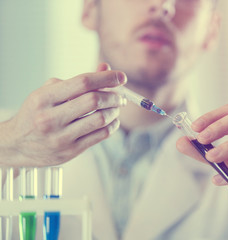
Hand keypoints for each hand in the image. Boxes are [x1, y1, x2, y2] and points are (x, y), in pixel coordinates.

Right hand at [0, 63, 125, 166]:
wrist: (15, 145)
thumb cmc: (36, 113)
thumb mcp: (50, 92)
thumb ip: (78, 81)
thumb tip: (106, 68)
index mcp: (43, 98)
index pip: (83, 82)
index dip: (106, 77)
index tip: (121, 76)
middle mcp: (50, 118)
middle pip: (94, 101)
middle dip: (114, 96)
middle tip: (120, 95)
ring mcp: (61, 137)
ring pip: (100, 119)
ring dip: (115, 111)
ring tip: (116, 107)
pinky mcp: (70, 152)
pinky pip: (100, 135)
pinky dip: (112, 125)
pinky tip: (111, 121)